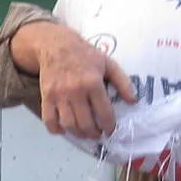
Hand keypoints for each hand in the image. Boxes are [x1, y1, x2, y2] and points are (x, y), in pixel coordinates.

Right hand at [30, 23, 137, 139]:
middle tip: (98, 134)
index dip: (109, 126)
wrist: (56, 45)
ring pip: (69, 124)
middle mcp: (76, 90)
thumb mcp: (108, 63)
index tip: (110, 130)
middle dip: (94, 133)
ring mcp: (59, 95)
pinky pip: (49, 120)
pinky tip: (64, 129)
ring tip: (84, 133)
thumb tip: (133, 101)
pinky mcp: (46, 96)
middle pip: (86, 123)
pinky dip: (56, 129)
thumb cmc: (85, 55)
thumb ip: (123, 82)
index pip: (104, 113)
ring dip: (78, 134)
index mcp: (93, 83)